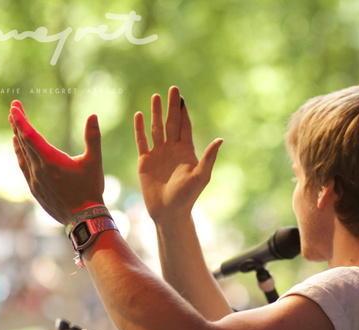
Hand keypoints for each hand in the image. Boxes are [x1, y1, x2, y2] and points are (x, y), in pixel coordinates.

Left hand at [9, 100, 104, 223]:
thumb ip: (93, 137)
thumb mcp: (94, 162)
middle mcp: (38, 169)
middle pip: (22, 142)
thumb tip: (93, 115)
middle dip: (17, 123)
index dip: (21, 120)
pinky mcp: (35, 188)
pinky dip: (19, 153)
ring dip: (16, 137)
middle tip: (13, 108)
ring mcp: (34, 180)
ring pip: (21, 154)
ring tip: (13, 124)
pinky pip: (23, 166)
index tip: (14, 107)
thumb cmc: (90, 189)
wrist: (83, 217)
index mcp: (51, 160)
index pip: (29, 135)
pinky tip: (17, 147)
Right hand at [134, 86, 222, 223]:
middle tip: (172, 88)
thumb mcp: (201, 176)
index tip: (182, 96)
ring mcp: (158, 154)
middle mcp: (172, 149)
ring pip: (156, 128)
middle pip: (171, 122)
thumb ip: (209, 157)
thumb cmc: (187, 197)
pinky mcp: (145, 161)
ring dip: (155, 113)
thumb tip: (220, 139)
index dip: (183, 111)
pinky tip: (138, 115)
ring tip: (155, 96)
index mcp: (186, 151)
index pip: (184, 126)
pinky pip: (142, 141)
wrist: (169, 212)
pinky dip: (139, 128)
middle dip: (171, 106)